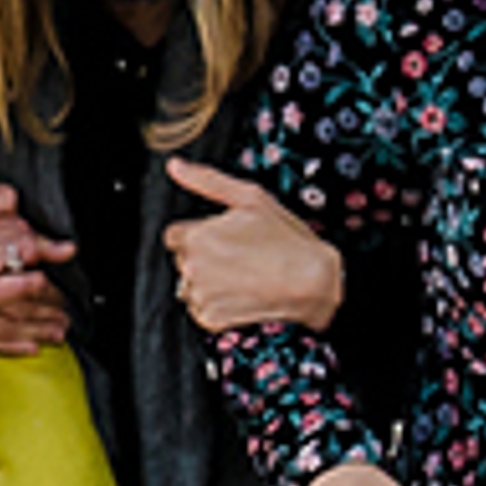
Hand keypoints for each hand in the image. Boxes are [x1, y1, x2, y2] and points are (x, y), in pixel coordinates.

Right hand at [0, 179, 71, 353]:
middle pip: (19, 225)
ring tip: (41, 259)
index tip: (12, 216)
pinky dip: (35, 284)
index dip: (12, 207)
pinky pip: (20, 285)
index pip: (4, 196)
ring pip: (25, 250)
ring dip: (36, 256)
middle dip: (27, 234)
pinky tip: (41, 283)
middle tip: (31, 242)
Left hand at [162, 156, 343, 333]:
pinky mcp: (210, 319)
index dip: (198, 235)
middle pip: (183, 260)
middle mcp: (192, 267)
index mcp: (197, 236)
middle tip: (239, 257)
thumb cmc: (286, 242)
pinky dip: (217, 306)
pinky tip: (241, 295)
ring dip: (209, 282)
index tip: (221, 239)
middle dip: (204, 257)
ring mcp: (201, 295)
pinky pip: (202, 310)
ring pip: (191, 286)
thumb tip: (176, 166)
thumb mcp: (250, 198)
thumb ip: (206, 180)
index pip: (174, 235)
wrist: (311, 286)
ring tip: (243, 277)